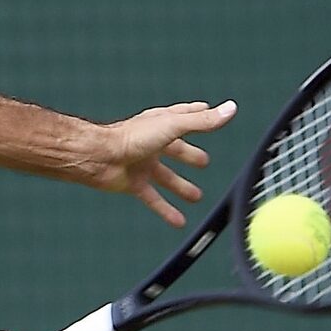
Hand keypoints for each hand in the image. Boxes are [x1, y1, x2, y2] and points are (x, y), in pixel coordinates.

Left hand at [94, 100, 236, 225]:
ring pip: (166, 177)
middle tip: (204, 163)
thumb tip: (230, 109)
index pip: (183, 116)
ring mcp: (142, 163)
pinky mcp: (134, 183)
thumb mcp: (174, 126)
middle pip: (175, 149)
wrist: (100, 157)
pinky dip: (166, 210)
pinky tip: (178, 221)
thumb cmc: (132, 136)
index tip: (207, 112)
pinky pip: (153, 199)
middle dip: (189, 156)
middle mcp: (151, 143)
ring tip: (196, 197)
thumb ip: (203, 121)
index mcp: (160, 124)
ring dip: (180, 186)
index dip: (197, 115)